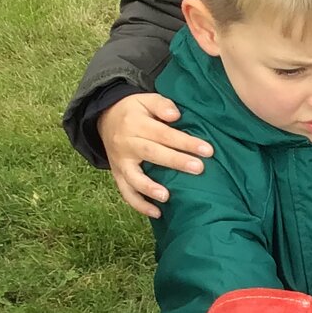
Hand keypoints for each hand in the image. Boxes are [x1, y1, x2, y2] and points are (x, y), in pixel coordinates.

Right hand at [97, 91, 212, 217]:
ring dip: (149, 188)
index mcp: (136, 123)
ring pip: (134, 177)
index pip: (164, 134)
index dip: (185, 142)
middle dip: (176, 161)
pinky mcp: (118, 175)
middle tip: (199, 169)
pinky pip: (126, 192)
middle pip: (152, 153)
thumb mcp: (145, 99)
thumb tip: (175, 115)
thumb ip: (162, 104)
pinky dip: (139, 205)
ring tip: (167, 197)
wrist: (104, 119)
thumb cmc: (134, 111)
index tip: (207, 150)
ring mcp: (120, 162)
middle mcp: (126, 143)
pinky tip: (156, 214)